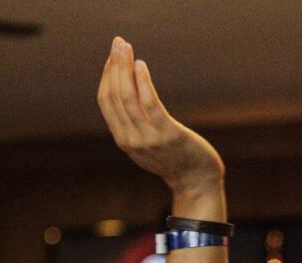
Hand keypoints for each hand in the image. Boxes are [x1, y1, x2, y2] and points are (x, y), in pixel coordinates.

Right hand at [97, 37, 223, 194]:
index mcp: (122, 139)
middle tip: (118, 43)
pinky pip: (150, 104)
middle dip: (114, 66)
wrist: (195, 179)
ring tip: (127, 48)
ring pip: (128, 97)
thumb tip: (124, 90)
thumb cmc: (173, 157)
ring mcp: (148, 138)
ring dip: (125, 68)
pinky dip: (143, 82)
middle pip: (114, 95)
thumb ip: (131, 124)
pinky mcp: (167, 134)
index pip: (105, 101)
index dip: (106, 76)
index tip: (112, 56)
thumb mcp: (144, 143)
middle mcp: (130, 139)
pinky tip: (141, 65)